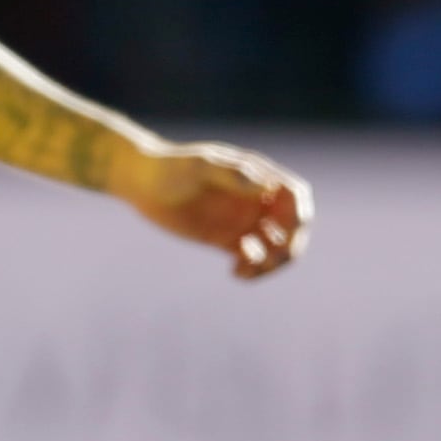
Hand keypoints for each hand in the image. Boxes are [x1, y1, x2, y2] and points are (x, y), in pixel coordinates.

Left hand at [116, 138, 310, 279]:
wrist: (141, 182)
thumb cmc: (170, 166)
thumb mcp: (200, 166)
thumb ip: (233, 174)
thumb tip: (266, 186)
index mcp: (257, 177)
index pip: (294, 195)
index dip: (299, 214)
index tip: (288, 230)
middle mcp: (255, 199)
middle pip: (291, 226)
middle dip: (290, 245)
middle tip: (272, 259)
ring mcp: (243, 221)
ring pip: (275, 246)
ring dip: (272, 262)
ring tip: (247, 270)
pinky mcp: (226, 240)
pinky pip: (252, 259)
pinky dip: (253, 270)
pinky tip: (236, 274)